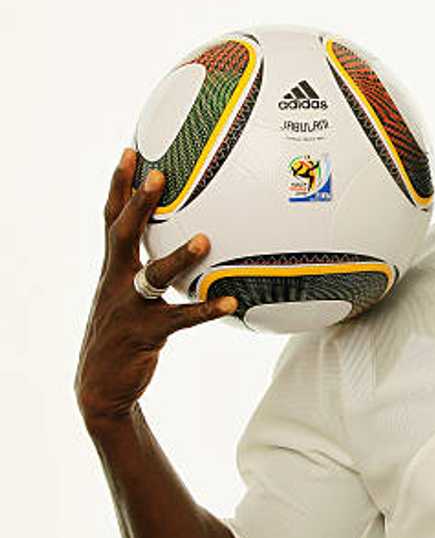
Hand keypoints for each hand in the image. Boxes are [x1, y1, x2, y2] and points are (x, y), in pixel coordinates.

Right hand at [75, 148, 237, 428]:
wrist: (100, 386)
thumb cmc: (126, 333)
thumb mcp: (131, 296)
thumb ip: (154, 268)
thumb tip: (195, 241)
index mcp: (113, 268)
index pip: (111, 218)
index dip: (119, 185)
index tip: (129, 151)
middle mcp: (116, 282)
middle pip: (123, 235)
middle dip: (139, 204)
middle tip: (159, 175)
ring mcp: (128, 308)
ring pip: (152, 277)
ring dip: (178, 257)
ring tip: (205, 239)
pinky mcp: (145, 334)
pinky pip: (179, 320)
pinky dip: (205, 310)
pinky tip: (230, 302)